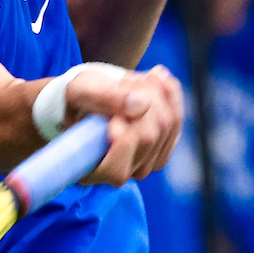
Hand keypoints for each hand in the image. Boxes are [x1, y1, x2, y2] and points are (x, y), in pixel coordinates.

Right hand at [65, 64, 182, 184]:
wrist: (90, 97)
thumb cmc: (76, 100)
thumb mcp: (80, 91)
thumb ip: (105, 97)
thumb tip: (141, 104)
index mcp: (91, 171)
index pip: (117, 168)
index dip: (122, 135)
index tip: (114, 107)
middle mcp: (121, 175)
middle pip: (149, 137)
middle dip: (140, 100)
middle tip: (123, 81)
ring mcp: (145, 164)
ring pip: (167, 125)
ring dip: (154, 93)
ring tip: (132, 80)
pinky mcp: (162, 147)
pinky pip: (177, 117)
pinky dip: (169, 93)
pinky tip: (155, 77)